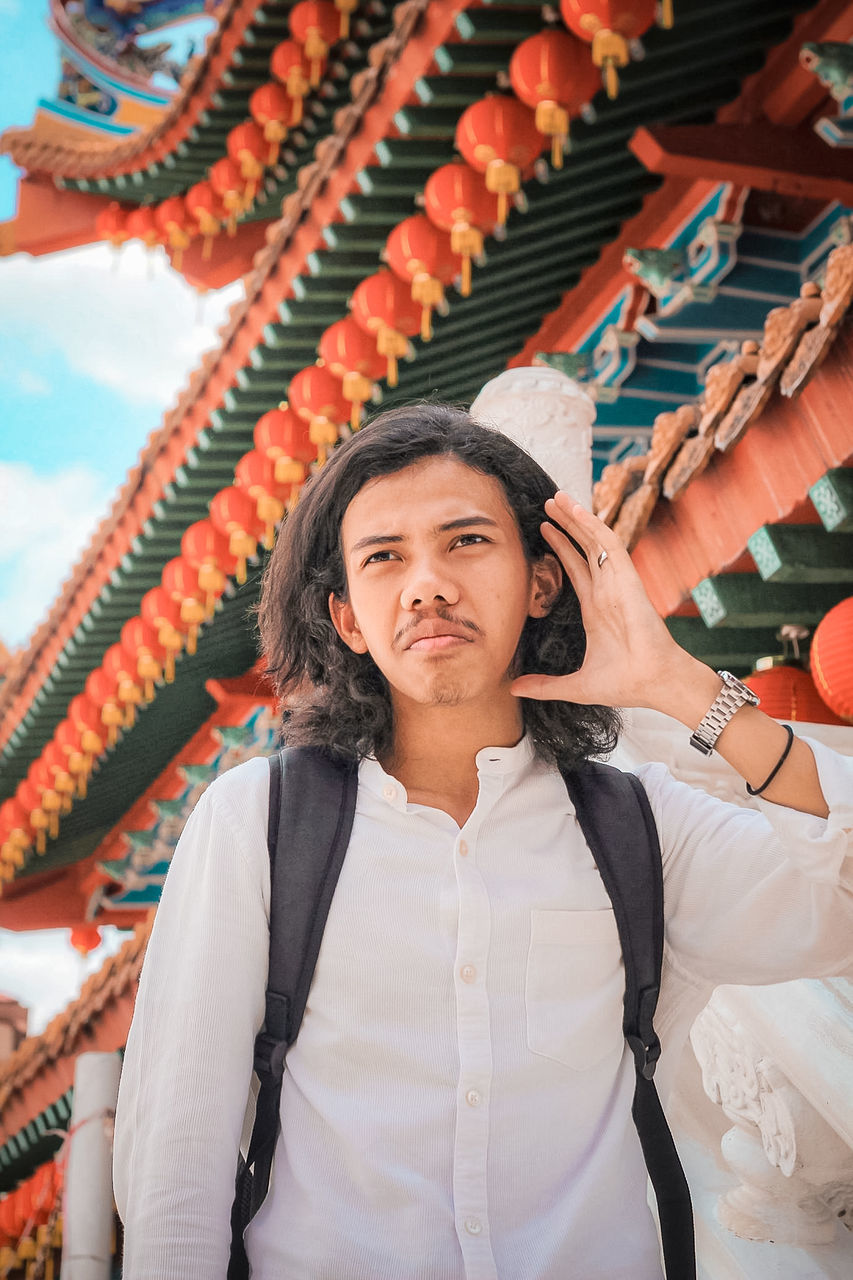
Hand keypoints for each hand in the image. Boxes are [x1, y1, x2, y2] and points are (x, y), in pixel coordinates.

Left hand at [511, 493, 712, 713]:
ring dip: (577, 517)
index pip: (576, 568)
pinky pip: (609, 545)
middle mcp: (607, 590)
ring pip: (595, 540)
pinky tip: (576, 511)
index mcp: (596, 609)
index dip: (561, 547)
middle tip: (546, 502)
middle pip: (584, 547)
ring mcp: (617, 582)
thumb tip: (512, 689)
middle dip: (566, 524)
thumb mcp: (575, 685)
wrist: (654, 683)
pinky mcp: (627, 579)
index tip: (543, 529)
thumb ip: (544, 685)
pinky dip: (594, 525)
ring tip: (557, 497)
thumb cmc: (625, 684)